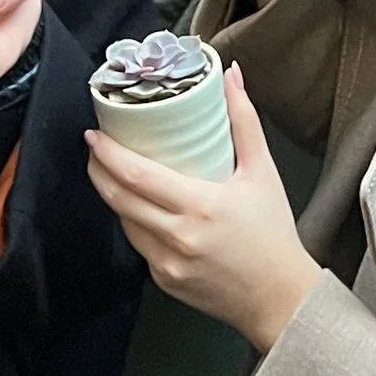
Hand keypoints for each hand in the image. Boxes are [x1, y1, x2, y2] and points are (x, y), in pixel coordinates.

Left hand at [85, 66, 319, 352]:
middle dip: (98, 170)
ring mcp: (167, 264)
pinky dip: (134, 222)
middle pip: (118, 198)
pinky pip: (139, 246)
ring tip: (111, 171)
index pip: (136, 176)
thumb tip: (230, 76)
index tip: (96, 135)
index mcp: (199, 206)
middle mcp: (178, 237)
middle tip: (94, 147)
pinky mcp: (164, 281)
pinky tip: (139, 206)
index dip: (107, 154)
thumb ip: (243, 120)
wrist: (280, 298)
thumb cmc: (273, 234)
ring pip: (124, 222)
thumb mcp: (263, 171)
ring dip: (112, 195)